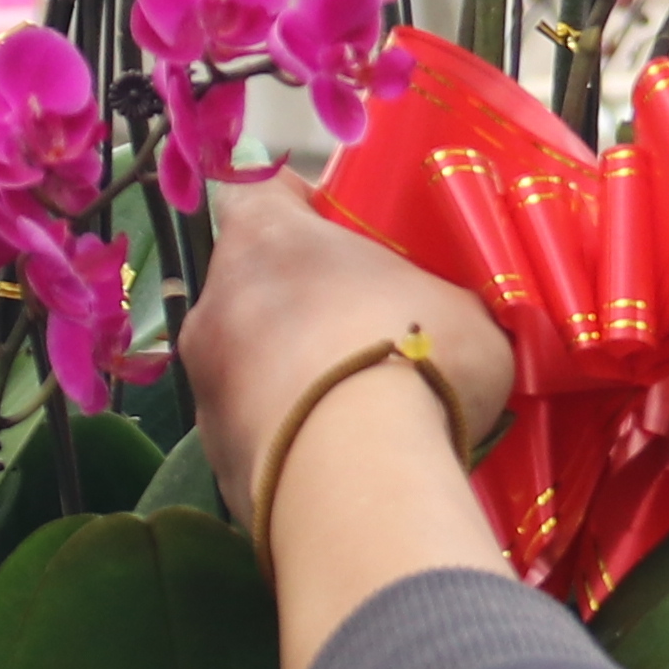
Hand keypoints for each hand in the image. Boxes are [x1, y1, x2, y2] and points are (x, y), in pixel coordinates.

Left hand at [180, 177, 514, 516]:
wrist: (357, 477)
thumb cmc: (409, 358)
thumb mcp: (463, 313)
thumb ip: (438, 306)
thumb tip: (449, 331)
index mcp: (266, 238)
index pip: (258, 191)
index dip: (298, 207)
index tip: (339, 229)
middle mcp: (215, 303)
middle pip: (253, 286)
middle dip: (301, 306)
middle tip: (363, 331)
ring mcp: (205, 388)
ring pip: (247, 367)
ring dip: (290, 382)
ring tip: (357, 415)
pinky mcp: (215, 461)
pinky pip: (255, 438)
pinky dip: (289, 444)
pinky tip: (341, 466)